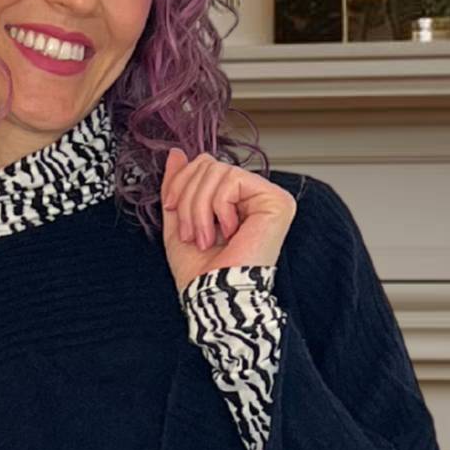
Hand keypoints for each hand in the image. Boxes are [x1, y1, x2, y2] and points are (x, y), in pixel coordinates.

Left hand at [161, 147, 296, 294]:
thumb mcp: (178, 220)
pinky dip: (218, 208)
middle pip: (209, 164)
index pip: (205, 165)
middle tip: (193, 233)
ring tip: (206, 238)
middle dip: (189, 198)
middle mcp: (255, 196)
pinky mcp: (277, 201)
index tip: (172, 209)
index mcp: (235, 200)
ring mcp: (269, 197)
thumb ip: (179, 186)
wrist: (212, 296)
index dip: (181, 183)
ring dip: (199, 208)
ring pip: (217, 170)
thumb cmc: (200, 272)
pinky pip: (232, 180)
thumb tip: (176, 153)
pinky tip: (229, 233)